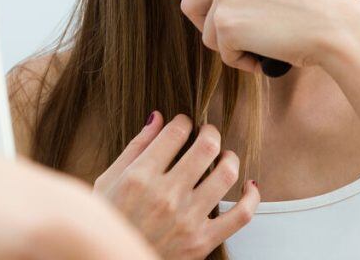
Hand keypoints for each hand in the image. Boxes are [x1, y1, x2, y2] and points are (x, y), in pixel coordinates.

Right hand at [93, 112, 259, 258]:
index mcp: (139, 178)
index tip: (184, 124)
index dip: (183, 122)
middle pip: (207, 147)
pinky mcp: (202, 242)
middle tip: (207, 134)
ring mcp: (186, 220)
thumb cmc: (110, 222)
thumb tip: (158, 117)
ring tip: (224, 157)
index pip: (175, 133)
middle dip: (210, 132)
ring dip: (230, 158)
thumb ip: (134, 148)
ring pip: (227, 174)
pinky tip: (248, 186)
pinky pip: (241, 215)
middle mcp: (165, 196)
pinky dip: (251, 197)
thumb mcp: (108, 182)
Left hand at [163, 0, 359, 72]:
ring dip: (230, 47)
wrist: (336, 26)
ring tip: (262, 45)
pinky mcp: (227, 25)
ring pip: (207, 33)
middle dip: (207, 26)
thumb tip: (215, 4)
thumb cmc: (313, 11)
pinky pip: (222, 53)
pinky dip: (241, 61)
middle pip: (190, 3)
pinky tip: (265, 55)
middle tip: (238, 37)